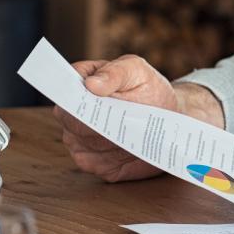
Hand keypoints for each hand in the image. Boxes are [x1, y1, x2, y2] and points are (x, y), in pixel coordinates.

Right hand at [53, 55, 222, 181]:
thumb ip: (115, 72)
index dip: (73, 93)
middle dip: (92, 118)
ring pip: (80, 142)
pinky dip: (111, 157)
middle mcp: (73, 113)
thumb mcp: (138, 71)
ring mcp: (78, 139)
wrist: (168, 117)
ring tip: (129, 131)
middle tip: (120, 116)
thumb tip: (91, 84)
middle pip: (70, 118)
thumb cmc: (149, 89)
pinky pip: (92, 163)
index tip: (90, 97)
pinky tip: (129, 148)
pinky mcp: (91, 161)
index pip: (65, 87)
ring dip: (104, 138)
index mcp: (81, 83)